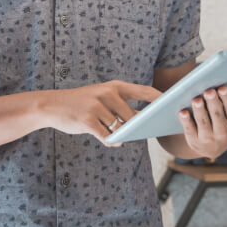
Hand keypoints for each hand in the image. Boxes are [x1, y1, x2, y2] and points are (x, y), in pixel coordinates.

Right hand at [41, 80, 161, 145]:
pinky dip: (110, 140)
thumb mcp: (103, 96)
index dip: (160, 99)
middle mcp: (108, 93)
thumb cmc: (83, 102)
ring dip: (119, 134)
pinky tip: (109, 139)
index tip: (173, 106)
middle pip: (133, 116)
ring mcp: (97, 107)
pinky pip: (107, 137)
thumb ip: (122, 105)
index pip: (144, 91)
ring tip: (112, 131)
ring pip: (119, 128)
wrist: (53, 105)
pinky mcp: (88, 121)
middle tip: (140, 132)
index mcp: (115, 86)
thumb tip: (142, 121)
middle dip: (136, 127)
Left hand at [178, 84, 226, 159]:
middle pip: (218, 116)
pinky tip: (182, 112)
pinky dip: (186, 122)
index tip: (223, 88)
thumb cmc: (225, 121)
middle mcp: (224, 132)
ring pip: (204, 123)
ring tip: (196, 100)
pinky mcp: (195, 141)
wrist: (212, 146)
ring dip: (200, 111)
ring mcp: (209, 138)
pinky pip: (190, 131)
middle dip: (213, 103)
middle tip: (208, 91)